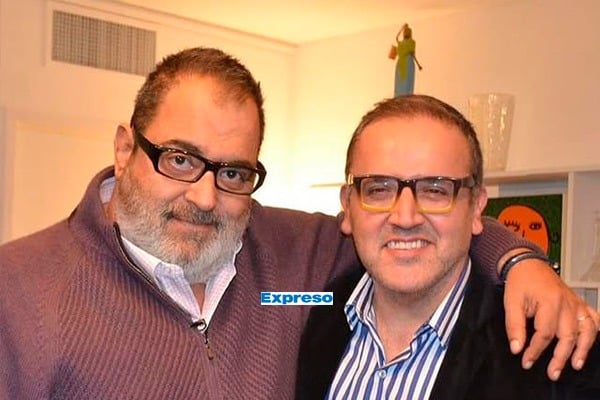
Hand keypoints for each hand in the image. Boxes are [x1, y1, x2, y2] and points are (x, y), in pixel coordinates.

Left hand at [503, 259, 599, 380]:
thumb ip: (514, 326)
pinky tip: (590, 342)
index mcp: (549, 302)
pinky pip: (593, 318)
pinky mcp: (579, 303)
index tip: (526, 362)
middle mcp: (567, 304)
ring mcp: (576, 303)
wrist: (527, 264)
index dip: (535, 351)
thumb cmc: (519, 282)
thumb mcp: (511, 303)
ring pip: (586, 330)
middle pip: (568, 336)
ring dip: (582, 349)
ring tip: (576, 365)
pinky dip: (594, 331)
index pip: (545, 334)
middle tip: (552, 373)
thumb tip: (516, 348)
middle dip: (560, 357)